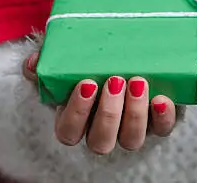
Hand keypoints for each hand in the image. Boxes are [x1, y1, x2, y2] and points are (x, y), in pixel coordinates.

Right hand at [23, 53, 177, 153]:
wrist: (133, 54)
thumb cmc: (93, 62)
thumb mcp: (69, 59)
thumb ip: (49, 62)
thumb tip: (34, 63)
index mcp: (77, 120)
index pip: (68, 132)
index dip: (77, 113)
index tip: (87, 84)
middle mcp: (103, 131)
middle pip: (100, 142)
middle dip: (108, 114)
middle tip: (115, 81)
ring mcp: (132, 129)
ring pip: (131, 140)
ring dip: (134, 114)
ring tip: (138, 82)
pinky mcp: (158, 122)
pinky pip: (162, 130)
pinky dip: (163, 117)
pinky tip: (161, 98)